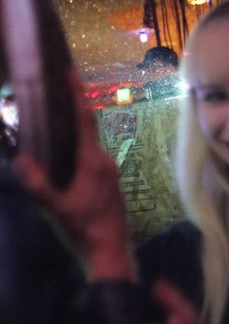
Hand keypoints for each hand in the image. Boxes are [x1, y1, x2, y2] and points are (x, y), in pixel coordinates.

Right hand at [13, 69, 135, 280]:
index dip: (76, 94)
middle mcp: (106, 162)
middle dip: (73, 109)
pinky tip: (69, 155)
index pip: (84, 120)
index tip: (71, 71)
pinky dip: (81, 149)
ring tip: (57, 121)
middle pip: (87, 129)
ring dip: (76, 132)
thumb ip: (38, 184)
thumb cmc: (84, 231)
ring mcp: (111, 172)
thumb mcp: (56, 209)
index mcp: (93, 162)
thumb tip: (21, 159)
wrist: (112, 253)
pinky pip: (95, 158)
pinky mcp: (111, 183)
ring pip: (91, 145)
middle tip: (58, 89)